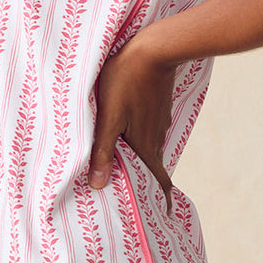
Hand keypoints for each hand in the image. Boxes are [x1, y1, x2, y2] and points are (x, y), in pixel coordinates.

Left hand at [88, 34, 176, 214]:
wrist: (154, 49)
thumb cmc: (125, 81)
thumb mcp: (108, 117)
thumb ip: (102, 151)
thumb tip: (98, 185)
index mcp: (146, 146)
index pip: (160, 181)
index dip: (162, 198)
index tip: (164, 214)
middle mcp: (157, 138)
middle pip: (152, 168)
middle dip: (145, 183)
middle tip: (135, 197)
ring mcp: (159, 121)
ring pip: (150, 149)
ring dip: (141, 161)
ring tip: (124, 169)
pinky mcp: (157, 108)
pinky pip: (149, 132)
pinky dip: (140, 141)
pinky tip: (127, 136)